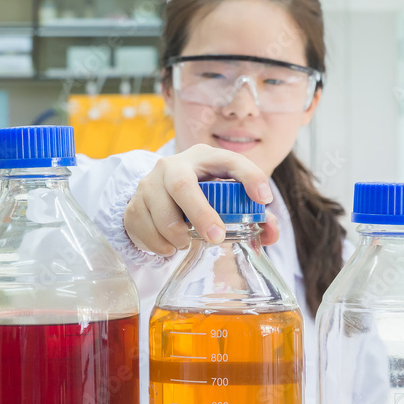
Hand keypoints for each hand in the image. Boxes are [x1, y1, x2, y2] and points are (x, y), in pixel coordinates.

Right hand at [123, 144, 279, 255]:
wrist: (156, 195)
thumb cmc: (200, 195)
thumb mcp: (224, 197)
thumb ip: (252, 215)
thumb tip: (271, 233)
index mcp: (203, 158)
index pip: (229, 160)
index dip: (250, 176)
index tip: (264, 199)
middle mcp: (172, 165)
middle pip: (182, 185)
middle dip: (200, 214)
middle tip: (216, 238)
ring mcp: (148, 184)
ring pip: (162, 214)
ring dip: (178, 236)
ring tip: (187, 242)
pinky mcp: (133, 205)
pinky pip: (145, 230)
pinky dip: (161, 245)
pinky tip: (170, 245)